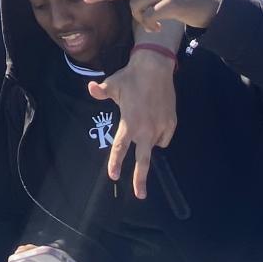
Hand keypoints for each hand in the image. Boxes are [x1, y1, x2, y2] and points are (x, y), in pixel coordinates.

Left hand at [88, 50, 175, 199]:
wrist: (155, 67)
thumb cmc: (131, 77)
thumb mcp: (112, 84)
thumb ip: (100, 92)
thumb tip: (90, 89)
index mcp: (129, 123)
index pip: (120, 148)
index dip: (116, 163)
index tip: (113, 176)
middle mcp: (145, 129)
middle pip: (143, 161)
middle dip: (141, 179)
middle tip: (140, 194)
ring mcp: (161, 127)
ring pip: (154, 145)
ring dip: (149, 143)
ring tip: (145, 123)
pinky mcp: (172, 123)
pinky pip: (165, 137)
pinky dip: (161, 135)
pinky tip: (156, 122)